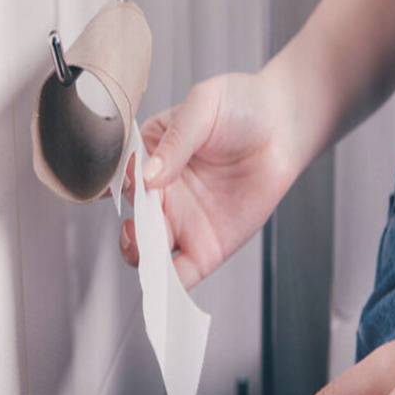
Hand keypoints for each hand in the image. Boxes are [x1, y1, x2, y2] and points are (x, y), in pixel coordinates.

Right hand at [118, 72, 298, 289]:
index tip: (126, 186)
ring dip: (141, 259)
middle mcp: (159, 194)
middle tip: (142, 220)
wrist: (283, 126)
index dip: (111, 188)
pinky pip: (180, 274)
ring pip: (147, 254)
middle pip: (130, 222)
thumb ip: (175, 140)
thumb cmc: (240, 106)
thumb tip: (148, 178)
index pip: (116, 180)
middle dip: (129, 229)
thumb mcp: (203, 106)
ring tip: (150, 247)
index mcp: (147, 157)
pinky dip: (169, 288)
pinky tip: (167, 288)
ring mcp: (181, 222)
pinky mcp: (207, 246)